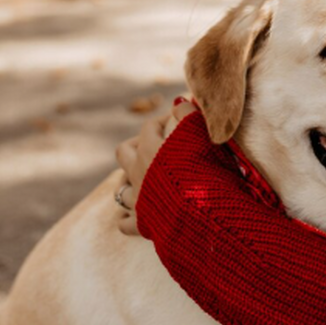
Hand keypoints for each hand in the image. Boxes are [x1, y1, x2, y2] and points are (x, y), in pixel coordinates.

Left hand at [114, 97, 197, 235]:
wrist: (203, 214)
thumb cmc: (205, 171)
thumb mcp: (199, 134)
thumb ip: (188, 114)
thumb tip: (179, 100)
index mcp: (151, 149)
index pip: (149, 126)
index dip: (163, 120)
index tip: (179, 121)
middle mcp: (138, 172)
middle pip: (124, 152)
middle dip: (136, 146)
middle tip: (155, 147)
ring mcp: (139, 199)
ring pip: (120, 188)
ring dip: (129, 182)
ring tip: (142, 181)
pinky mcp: (143, 224)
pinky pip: (126, 223)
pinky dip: (128, 219)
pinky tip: (134, 217)